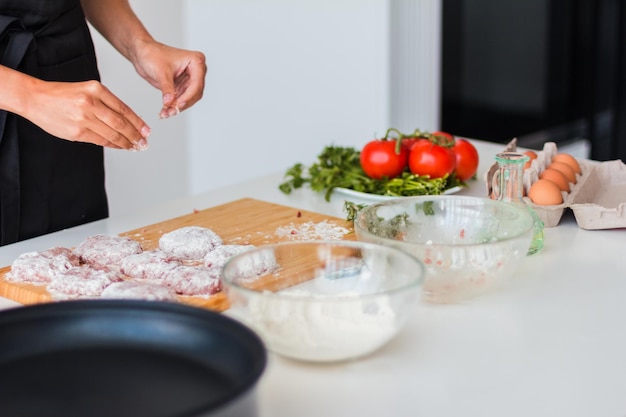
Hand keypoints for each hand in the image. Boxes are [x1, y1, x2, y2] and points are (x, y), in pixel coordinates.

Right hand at [25, 79, 149, 149]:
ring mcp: (83, 118)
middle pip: (120, 123)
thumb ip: (106, 103)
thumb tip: (129, 121)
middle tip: (144, 143)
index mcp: (96, 89)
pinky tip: (120, 146)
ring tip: (135, 147)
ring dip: (126, 143)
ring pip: (112, 134)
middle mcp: (91, 102)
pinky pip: (100, 140)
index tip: (146, 131)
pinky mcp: (77, 132)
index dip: (137, 122)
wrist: (35, 98)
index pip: (123, 109)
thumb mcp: (87, 90)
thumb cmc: (62, 94)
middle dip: (135, 135)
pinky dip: (113, 145)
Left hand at [130, 40, 206, 118]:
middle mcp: (195, 71)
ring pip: (188, 99)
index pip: (196, 84)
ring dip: (178, 107)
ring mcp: (189, 79)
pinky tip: (166, 111)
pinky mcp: (182, 86)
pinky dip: (173, 106)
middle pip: (195, 93)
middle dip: (182, 104)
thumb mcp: (161, 72)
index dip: (188, 97)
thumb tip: (170, 102)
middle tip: (172, 111)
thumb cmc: (152, 53)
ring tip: (167, 113)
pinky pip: (181, 99)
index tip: (178, 105)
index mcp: (196, 62)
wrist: (142, 53)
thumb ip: (167, 88)